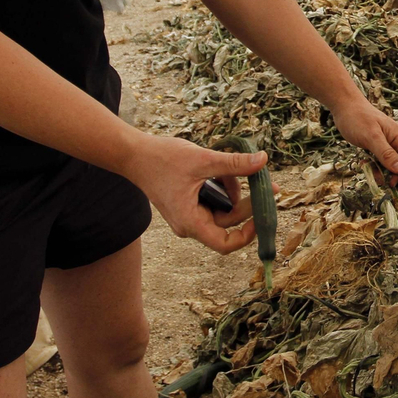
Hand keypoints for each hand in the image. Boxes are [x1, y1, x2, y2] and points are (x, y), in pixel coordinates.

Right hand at [126, 135, 263, 253]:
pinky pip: (214, 198)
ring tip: (228, 167)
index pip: (225, 244)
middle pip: (228, 221)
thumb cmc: (162, 160)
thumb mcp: (203, 160)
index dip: (247, 234)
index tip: (261, 216)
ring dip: (231, 188)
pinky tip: (218, 168)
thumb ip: (234, 164)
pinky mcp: (190, 202)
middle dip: (245, 201)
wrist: (134, 154)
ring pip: (223, 207)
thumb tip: (263, 160)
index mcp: (191, 222)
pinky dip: (221, 184)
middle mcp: (191, 223)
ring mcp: (190, 213)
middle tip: (263, 181)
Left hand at [330, 96, 397, 174]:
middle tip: (379, 181)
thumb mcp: (372, 137)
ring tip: (368, 169)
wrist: (345, 108)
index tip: (395, 182)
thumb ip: (386, 154)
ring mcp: (390, 146)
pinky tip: (364, 164)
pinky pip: (381, 163)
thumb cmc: (358, 118)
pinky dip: (374, 167)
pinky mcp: (380, 149)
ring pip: (391, 167)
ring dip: (381, 172)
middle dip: (393, 176)